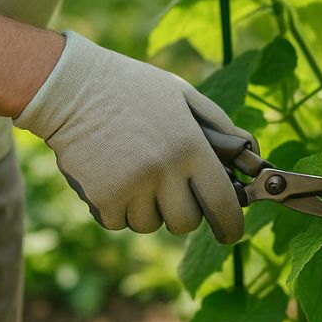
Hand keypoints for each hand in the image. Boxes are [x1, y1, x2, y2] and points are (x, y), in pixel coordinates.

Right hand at [14, 32, 256, 243]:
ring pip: (150, 225)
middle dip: (183, 212)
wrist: (70, 87)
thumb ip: (221, 128)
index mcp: (190, 146)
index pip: (222, 203)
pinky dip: (118, 208)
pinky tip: (112, 176)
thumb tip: (251, 156)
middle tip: (170, 190)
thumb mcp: (184, 97)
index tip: (230, 233)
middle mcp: (163, 170)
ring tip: (135, 173)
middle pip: (186, 223)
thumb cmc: (134, 89)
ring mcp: (131, 187)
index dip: (231, 225)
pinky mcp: (101, 198)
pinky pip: (119, 222)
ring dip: (146, 209)